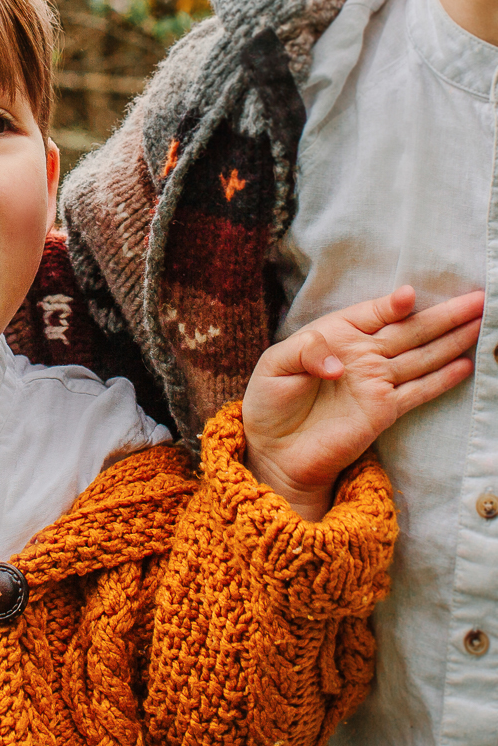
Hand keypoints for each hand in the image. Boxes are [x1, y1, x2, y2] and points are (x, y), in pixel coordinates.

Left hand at [243, 286, 482, 519]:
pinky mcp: (384, 410)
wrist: (274, 449)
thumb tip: (341, 365)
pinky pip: (419, 390)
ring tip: (483, 321)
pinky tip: (466, 364)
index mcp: (335, 335)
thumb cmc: (269, 403)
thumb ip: (305, 353)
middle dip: (444, 315)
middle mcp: (362, 354)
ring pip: (422, 355)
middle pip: (410, 330)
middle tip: (478, 299)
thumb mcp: (273, 367)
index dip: (393, 304)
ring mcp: (376, 382)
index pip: (372, 313)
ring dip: (453, 340)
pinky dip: (443, 378)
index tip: (409, 296)